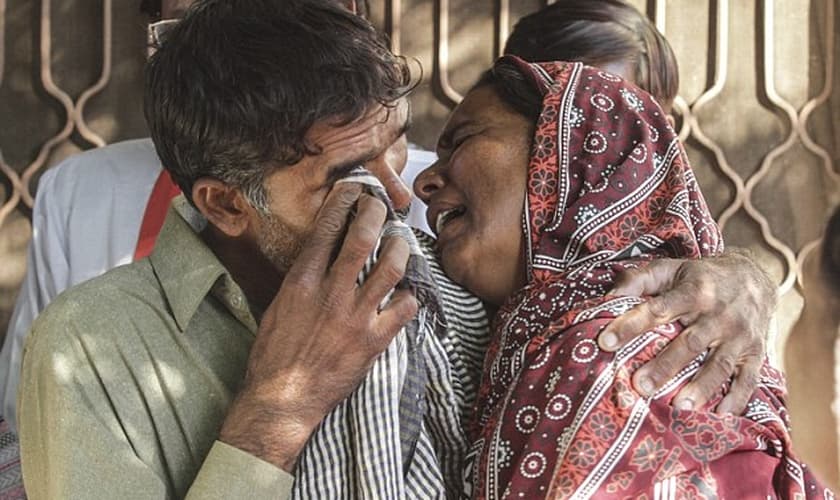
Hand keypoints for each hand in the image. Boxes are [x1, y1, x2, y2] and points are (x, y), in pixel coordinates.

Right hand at [219, 183, 417, 470]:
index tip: (353, 189)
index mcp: (302, 283)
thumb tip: (319, 256)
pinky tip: (407, 294)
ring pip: (390, 268)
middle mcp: (330, 294)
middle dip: (376, 213)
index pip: (326, 229)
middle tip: (382, 206)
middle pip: (362, 239)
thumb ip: (301, 280)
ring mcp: (355, 317)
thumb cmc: (273, 355)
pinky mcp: (373, 341)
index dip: (344, 202)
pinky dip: (410, 297)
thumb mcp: (277, 308)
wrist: (282, 400)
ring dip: (400, 249)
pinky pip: (405, 309)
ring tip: (402, 242)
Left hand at [597, 249, 775, 414]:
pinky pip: (749, 378)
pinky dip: (737, 398)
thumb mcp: (671, 268)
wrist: (754, 275)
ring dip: (701, 388)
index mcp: (693, 291)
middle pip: (690, 343)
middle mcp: (718, 314)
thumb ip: (639, 280)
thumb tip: (608, 297)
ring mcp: (739, 335)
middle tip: (640, 386)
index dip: (631, 325)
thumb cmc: (701, 277)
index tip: (605, 342)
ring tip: (678, 408)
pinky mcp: (755, 352)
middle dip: (665, 366)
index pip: (657, 309)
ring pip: (719, 365)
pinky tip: (721, 416)